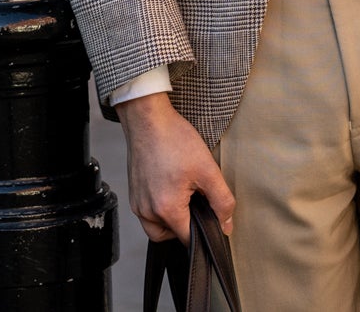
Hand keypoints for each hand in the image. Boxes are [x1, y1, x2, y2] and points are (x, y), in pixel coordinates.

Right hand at [116, 92, 235, 241]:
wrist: (147, 119)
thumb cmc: (174, 139)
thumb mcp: (207, 170)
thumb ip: (222, 201)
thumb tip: (226, 225)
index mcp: (166, 210)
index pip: (189, 240)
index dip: (205, 232)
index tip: (211, 216)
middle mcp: (146, 211)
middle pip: (171, 236)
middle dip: (186, 226)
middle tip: (197, 202)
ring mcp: (137, 203)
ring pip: (157, 227)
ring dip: (172, 220)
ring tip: (184, 195)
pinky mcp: (133, 193)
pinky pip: (147, 213)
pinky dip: (160, 208)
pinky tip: (171, 188)